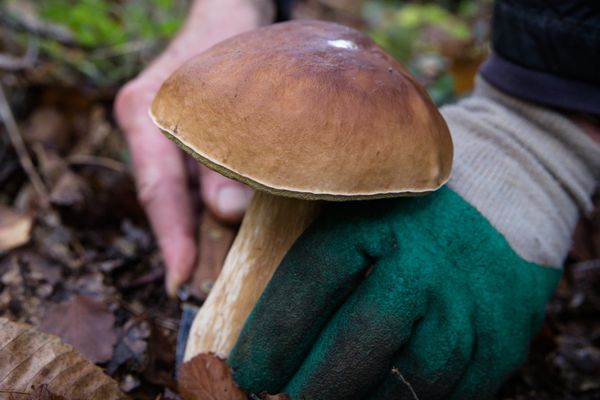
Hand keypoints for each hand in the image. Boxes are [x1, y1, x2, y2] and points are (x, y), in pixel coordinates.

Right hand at [115, 0, 271, 295]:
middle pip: (165, 199)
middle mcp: (144, 126)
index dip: (171, 239)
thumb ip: (224, 158)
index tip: (181, 281)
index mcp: (145, 114)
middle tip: (203, 289)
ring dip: (196, 229)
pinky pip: (188, 180)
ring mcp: (158, 132)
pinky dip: (204, 207)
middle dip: (185, 243)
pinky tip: (222, 232)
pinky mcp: (177, 136)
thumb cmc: (232, 44)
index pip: (159, 191)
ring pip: (177, 192)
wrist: (232, 13)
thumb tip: (225, 216)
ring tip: (213, 271)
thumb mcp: (233, 99)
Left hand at [228, 77, 599, 398]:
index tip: (246, 369)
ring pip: (411, 380)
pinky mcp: (501, 336)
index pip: (310, 283)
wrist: (506, 185)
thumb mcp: (359, 195)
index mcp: (373, 220)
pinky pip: (457, 392)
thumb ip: (301, 220)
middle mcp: (422, 264)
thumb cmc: (410, 202)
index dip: (270, 336)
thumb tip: (228, 243)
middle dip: (312, 386)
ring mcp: (466, 305)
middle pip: (359, 342)